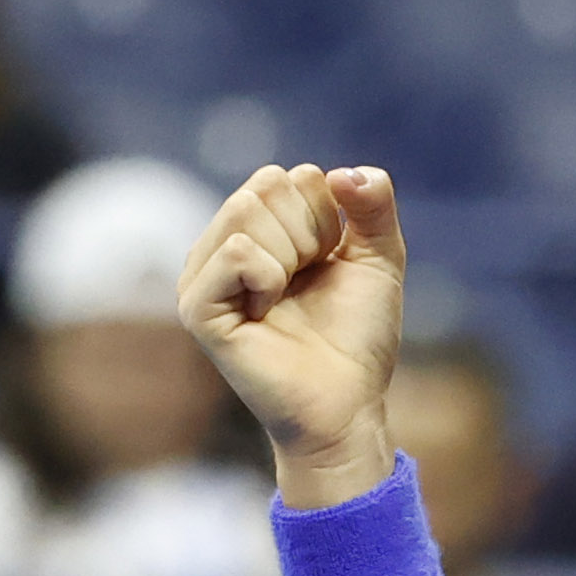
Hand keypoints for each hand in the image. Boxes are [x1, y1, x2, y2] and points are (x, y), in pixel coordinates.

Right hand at [179, 163, 407, 505]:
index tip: (327, 266)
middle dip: (309, 235)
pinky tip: (267, 314)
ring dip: (291, 258)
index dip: (327, 220)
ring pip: (247, 212)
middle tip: (306, 284)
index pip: (290, 176)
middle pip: (264, 186)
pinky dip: (269, 279)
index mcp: (260, 229)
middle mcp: (224, 245)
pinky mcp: (196, 306)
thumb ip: (373, 204)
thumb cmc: (357, 337)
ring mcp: (203, 274)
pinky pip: (237, 253)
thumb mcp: (379, 258)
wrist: (347, 404)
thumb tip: (345, 171)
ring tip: (286, 299)